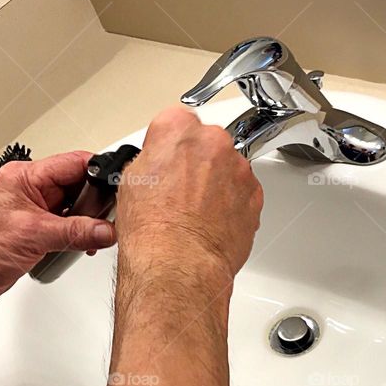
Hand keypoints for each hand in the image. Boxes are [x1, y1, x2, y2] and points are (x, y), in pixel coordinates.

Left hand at [0, 151, 116, 313]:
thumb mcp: (33, 236)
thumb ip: (75, 231)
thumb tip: (106, 230)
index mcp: (26, 177)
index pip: (75, 163)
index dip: (101, 173)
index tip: (122, 187)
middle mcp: (32, 190)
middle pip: (80, 186)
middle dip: (97, 203)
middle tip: (109, 219)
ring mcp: (35, 211)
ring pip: (77, 208)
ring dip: (89, 222)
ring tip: (97, 236)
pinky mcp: (37, 232)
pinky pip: (68, 227)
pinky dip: (80, 235)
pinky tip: (85, 246)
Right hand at [115, 108, 262, 288]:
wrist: (179, 264)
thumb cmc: (153, 229)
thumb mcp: (131, 181)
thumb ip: (152, 159)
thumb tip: (158, 164)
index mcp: (177, 129)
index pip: (174, 121)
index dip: (168, 144)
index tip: (166, 159)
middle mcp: (213, 142)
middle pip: (206, 142)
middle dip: (196, 161)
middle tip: (179, 190)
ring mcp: (238, 168)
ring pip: (227, 167)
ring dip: (216, 182)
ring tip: (195, 212)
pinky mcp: (254, 194)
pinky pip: (243, 191)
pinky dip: (232, 202)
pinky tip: (212, 221)